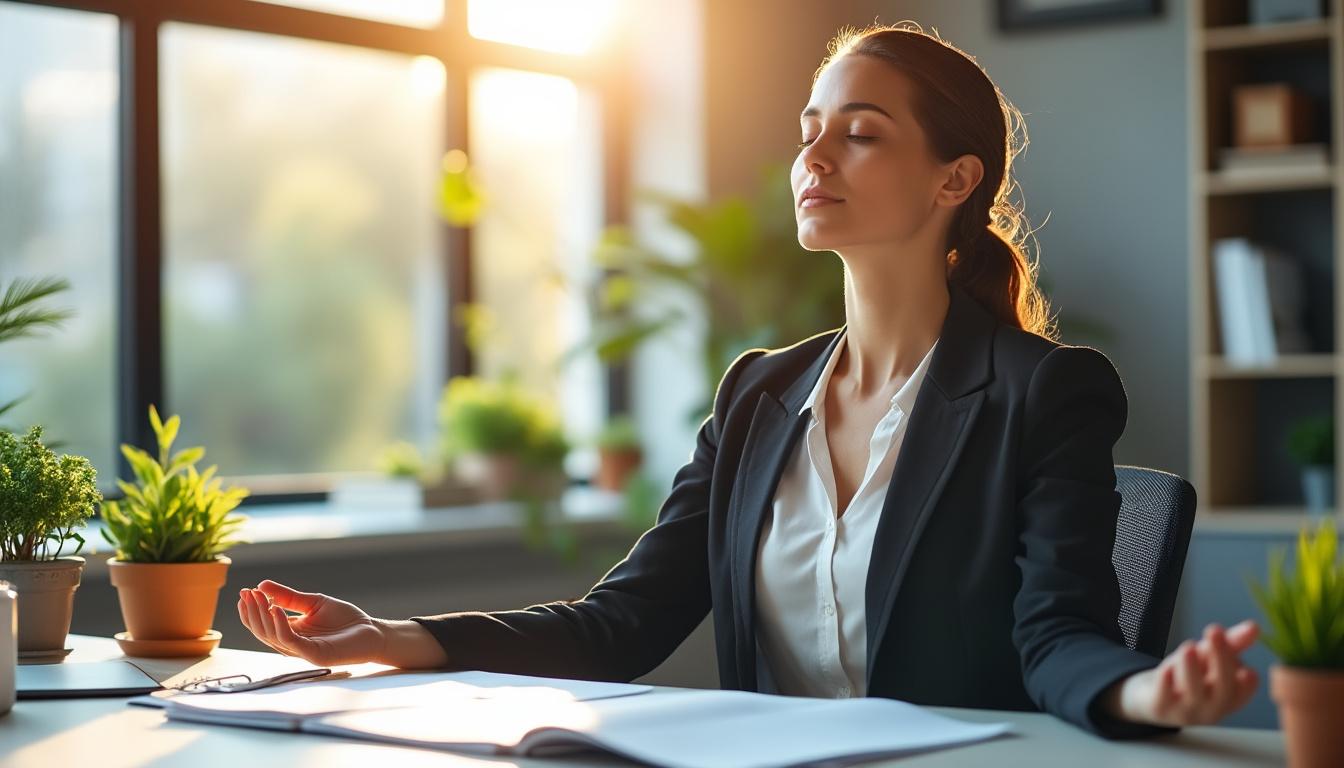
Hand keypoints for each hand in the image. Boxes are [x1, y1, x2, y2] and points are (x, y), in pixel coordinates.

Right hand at [237, 580, 386, 665]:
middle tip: (247, 593)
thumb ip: (288, 597)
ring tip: (257, 597)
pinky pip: (291, 642)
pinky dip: (280, 625)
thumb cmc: (345, 619)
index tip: (245, 591)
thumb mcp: (313, 603)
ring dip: (262, 617)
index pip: (263, 624)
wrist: (372, 631)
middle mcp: (293, 644)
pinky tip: (275, 610)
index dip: (252, 609)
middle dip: (253, 612)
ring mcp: (302, 651)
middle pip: (263, 631)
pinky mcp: (314, 655)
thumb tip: (262, 585)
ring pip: (272, 637)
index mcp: (291, 633)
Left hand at [1103, 619, 1260, 726]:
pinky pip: (1164, 697)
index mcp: (1228, 698)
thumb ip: (1231, 643)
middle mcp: (1211, 708)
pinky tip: (1167, 668)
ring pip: (1193, 693)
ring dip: (1192, 669)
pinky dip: (1166, 684)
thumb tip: (1254, 627)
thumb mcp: (1209, 657)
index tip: (1249, 670)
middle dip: (1220, 660)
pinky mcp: (1160, 707)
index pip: (1242, 692)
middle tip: (1216, 631)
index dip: (1247, 685)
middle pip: (1221, 689)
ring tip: (1189, 646)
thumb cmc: (1188, 675)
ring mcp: (1185, 710)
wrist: (1152, 697)